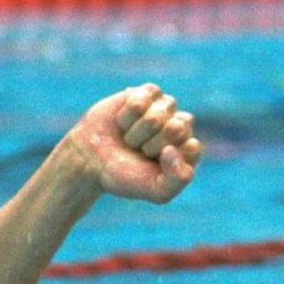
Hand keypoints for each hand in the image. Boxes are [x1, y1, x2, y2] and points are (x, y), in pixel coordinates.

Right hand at [66, 83, 203, 202]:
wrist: (91, 161)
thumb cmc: (126, 176)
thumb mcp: (157, 191)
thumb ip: (178, 179)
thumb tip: (181, 146)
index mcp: (189, 150)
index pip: (192, 148)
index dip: (167, 157)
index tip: (152, 164)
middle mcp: (181, 127)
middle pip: (176, 128)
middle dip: (151, 144)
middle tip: (139, 151)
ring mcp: (165, 108)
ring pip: (156, 116)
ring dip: (137, 131)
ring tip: (130, 138)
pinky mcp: (147, 93)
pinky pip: (142, 99)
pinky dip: (128, 114)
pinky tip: (123, 121)